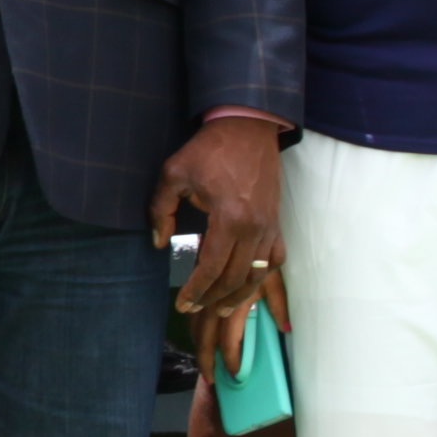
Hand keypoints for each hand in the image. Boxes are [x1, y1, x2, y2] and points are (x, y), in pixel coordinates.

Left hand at [152, 115, 284, 371]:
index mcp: (229, 218)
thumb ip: (160, 210)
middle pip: (234, 278)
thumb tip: (159, 243)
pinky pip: (274, 259)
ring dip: (238, 295)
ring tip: (219, 308)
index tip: (182, 303)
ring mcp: (270, 226)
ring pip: (257, 274)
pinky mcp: (277, 222)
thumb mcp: (174, 173)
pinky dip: (262, 277)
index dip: (195, 290)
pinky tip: (248, 285)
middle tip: (194, 308)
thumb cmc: (209, 149)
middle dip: (212, 298)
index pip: (211, 268)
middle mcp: (254, 228)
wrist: (247, 128)